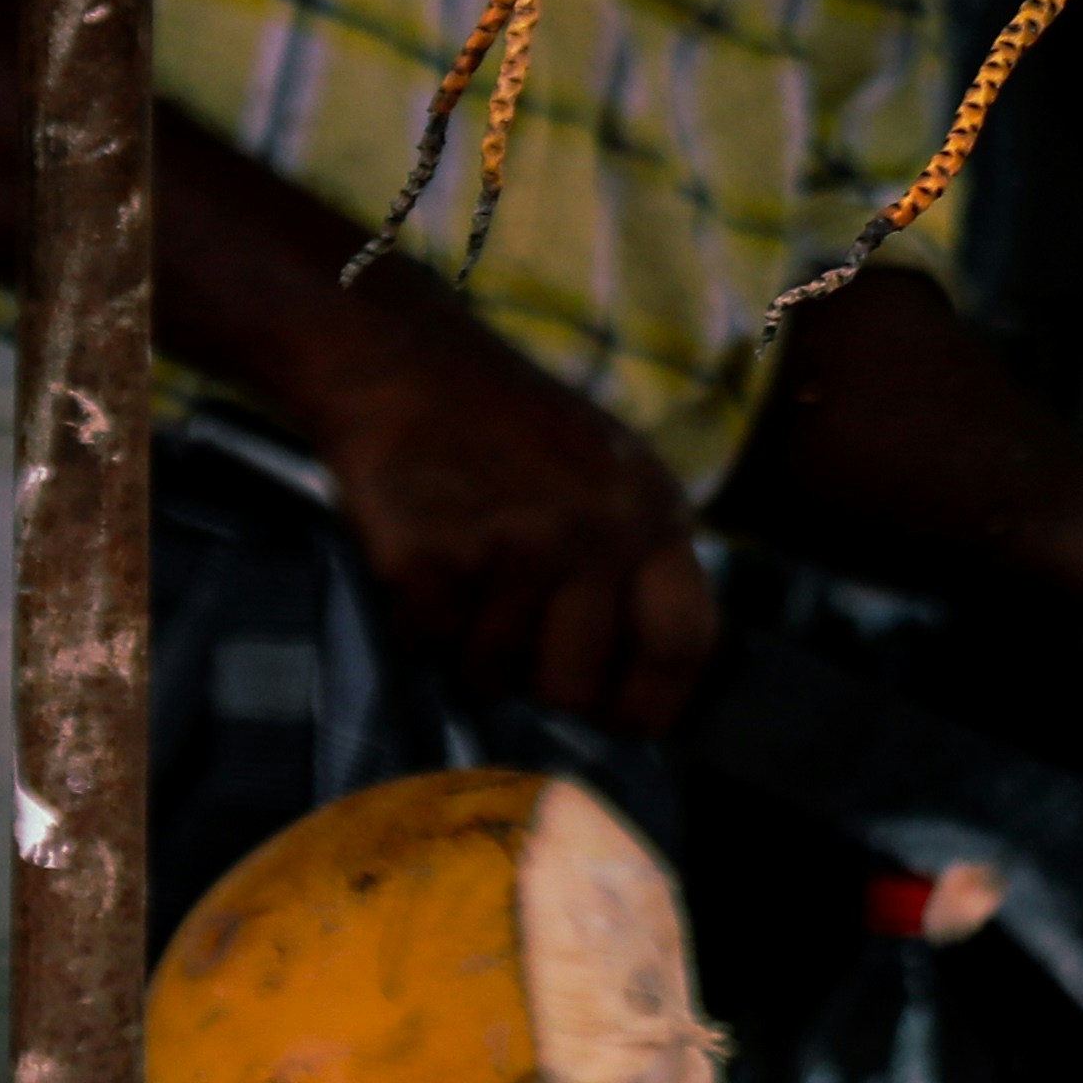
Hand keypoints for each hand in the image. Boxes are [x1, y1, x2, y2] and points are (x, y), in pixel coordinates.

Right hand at [288, 297, 720, 737]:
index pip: (683, 643)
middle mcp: (592, 531)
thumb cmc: (508, 427)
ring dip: (470, 648)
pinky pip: (429, 647)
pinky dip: (417, 625)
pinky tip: (421, 560)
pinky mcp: (431, 559)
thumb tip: (643, 678)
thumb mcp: (609, 471)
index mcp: (649, 510)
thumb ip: (635, 558)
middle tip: (514, 640)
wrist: (399, 360)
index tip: (619, 721)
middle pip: (577, 686)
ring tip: (464, 574)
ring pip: (493, 675)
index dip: (651, 703)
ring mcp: (511, 545)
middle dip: (540, 684)